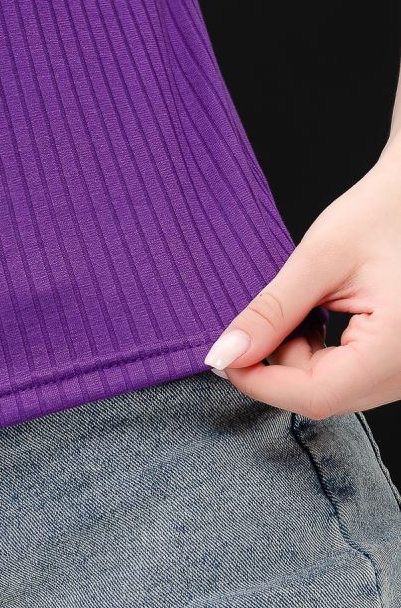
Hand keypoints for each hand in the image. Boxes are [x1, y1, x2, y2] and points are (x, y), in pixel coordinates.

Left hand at [203, 149, 400, 419]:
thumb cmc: (383, 213)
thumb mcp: (319, 260)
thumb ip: (271, 312)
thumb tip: (225, 355)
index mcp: (396, 349)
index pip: (316, 394)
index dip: (260, 381)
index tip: (224, 358)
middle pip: (322, 394)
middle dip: (279, 361)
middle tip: (266, 314)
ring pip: (332, 386)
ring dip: (298, 354)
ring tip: (305, 303)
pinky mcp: (399, 364)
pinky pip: (349, 375)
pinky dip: (320, 351)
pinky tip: (321, 314)